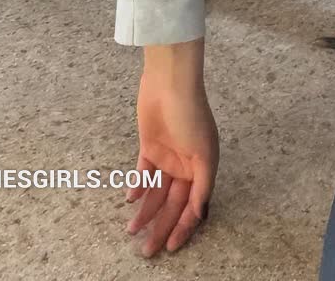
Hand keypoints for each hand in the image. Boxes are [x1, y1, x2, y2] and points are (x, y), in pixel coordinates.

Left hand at [126, 40, 218, 256]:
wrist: (169, 83)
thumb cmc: (191, 115)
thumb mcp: (204, 152)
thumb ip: (202, 185)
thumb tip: (200, 214)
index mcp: (202, 168)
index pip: (192, 206)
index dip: (183, 228)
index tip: (172, 247)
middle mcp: (186, 165)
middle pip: (172, 204)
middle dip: (161, 227)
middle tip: (148, 251)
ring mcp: (167, 156)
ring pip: (156, 193)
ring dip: (145, 211)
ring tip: (132, 231)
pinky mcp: (149, 147)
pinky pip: (143, 173)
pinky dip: (137, 187)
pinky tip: (130, 199)